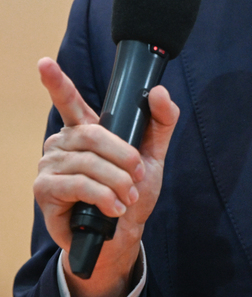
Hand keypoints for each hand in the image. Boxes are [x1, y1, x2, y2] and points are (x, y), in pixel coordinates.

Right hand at [33, 57, 178, 296]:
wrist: (122, 233)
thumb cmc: (132, 189)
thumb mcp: (153, 152)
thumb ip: (161, 119)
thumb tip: (157, 90)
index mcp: (85, 128)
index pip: (69, 100)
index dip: (56, 81)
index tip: (45, 63)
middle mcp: (63, 142)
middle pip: (93, 135)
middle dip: (122, 154)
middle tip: (138, 172)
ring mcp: (50, 164)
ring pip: (87, 162)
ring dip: (116, 180)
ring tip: (129, 195)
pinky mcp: (45, 189)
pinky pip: (77, 185)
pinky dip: (102, 195)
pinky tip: (114, 207)